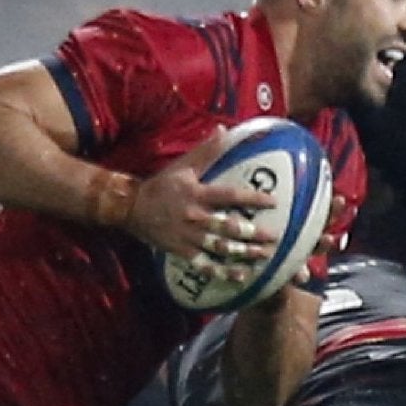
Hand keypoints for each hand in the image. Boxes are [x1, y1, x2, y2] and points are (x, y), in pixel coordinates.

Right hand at [124, 129, 276, 275]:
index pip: (230, 196)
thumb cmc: (162, 184)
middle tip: (274, 237)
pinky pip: (205, 265)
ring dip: (243, 253)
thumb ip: (207, 151)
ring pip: (220, 248)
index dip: (252, 199)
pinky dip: (223, 272)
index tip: (273, 202)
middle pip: (229, 227)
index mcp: (198, 193)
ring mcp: (189, 237)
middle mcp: (195, 216)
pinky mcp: (182, 252)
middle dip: (253, 233)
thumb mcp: (184, 166)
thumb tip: (224, 129)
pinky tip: (240, 275)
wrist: (131, 207)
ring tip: (264, 256)